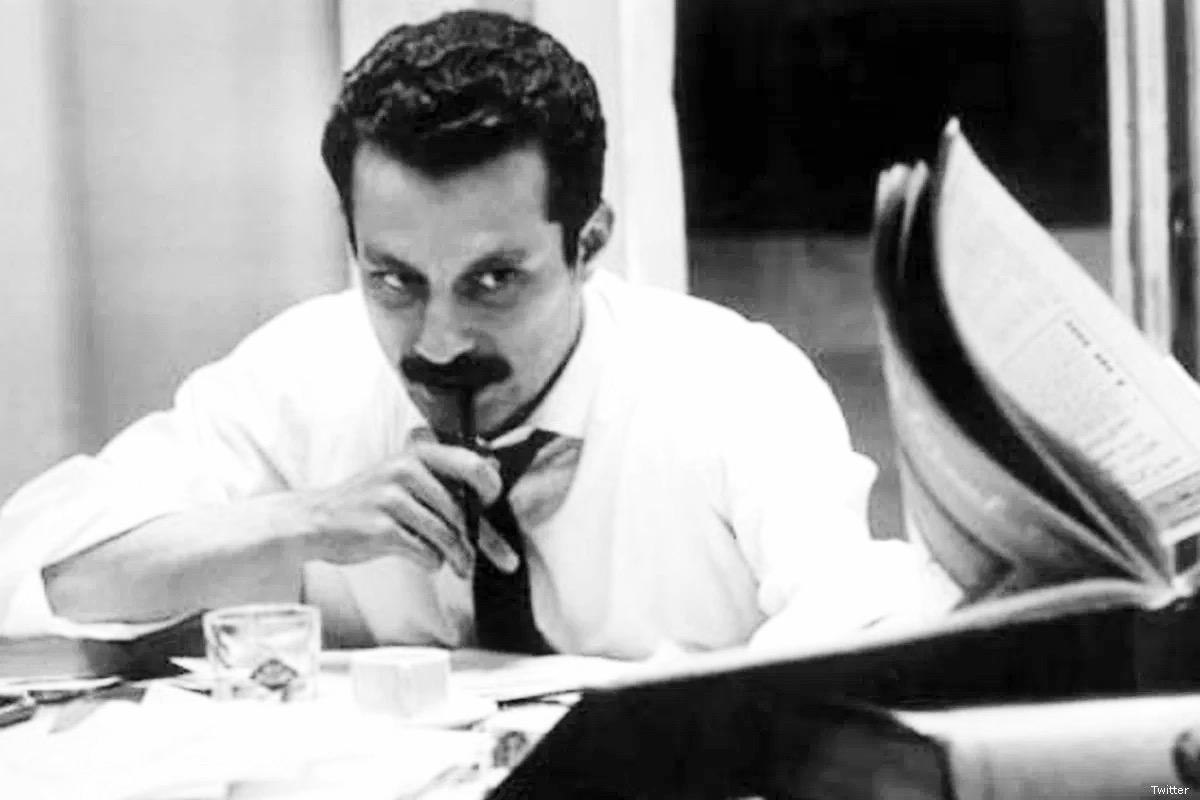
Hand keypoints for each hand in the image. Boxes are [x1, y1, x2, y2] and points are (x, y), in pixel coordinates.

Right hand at [294, 441, 517, 576]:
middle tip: (503, 557)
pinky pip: (426, 552)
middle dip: (485, 540)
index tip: (491, 506)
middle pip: (462, 510)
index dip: (491, 488)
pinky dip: (432, 561)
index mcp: (418, 453)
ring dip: (459, 557)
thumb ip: (447, 473)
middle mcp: (406, 470)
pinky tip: (425, 559)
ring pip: (447, 535)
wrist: (317, 519)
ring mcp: (392, 498)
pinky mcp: (381, 528)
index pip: (472, 465)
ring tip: (461, 566)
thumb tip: (495, 469)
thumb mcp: (406, 474)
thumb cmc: (370, 499)